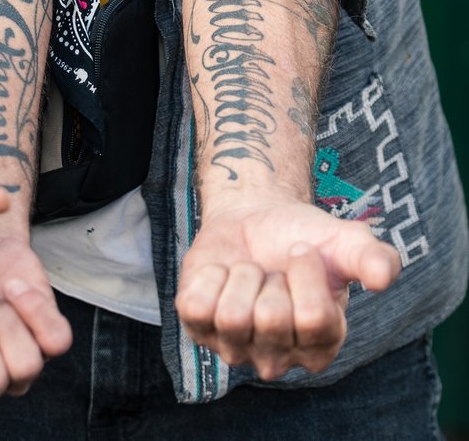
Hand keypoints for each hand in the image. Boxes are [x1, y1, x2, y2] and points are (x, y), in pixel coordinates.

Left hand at [175, 194, 400, 379]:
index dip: (306, 272)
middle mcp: (279, 360)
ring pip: (231, 317)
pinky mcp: (199, 330)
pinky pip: (196, 306)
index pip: (314, 319)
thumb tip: (383, 279)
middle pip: (270, 318)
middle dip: (270, 276)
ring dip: (239, 276)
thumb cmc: (303, 237)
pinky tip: (222, 274)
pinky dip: (208, 276)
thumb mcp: (346, 242)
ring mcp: (235, 349)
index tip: (302, 251)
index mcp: (323, 346)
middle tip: (272, 270)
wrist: (253, 219)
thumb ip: (375, 258)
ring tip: (249, 273)